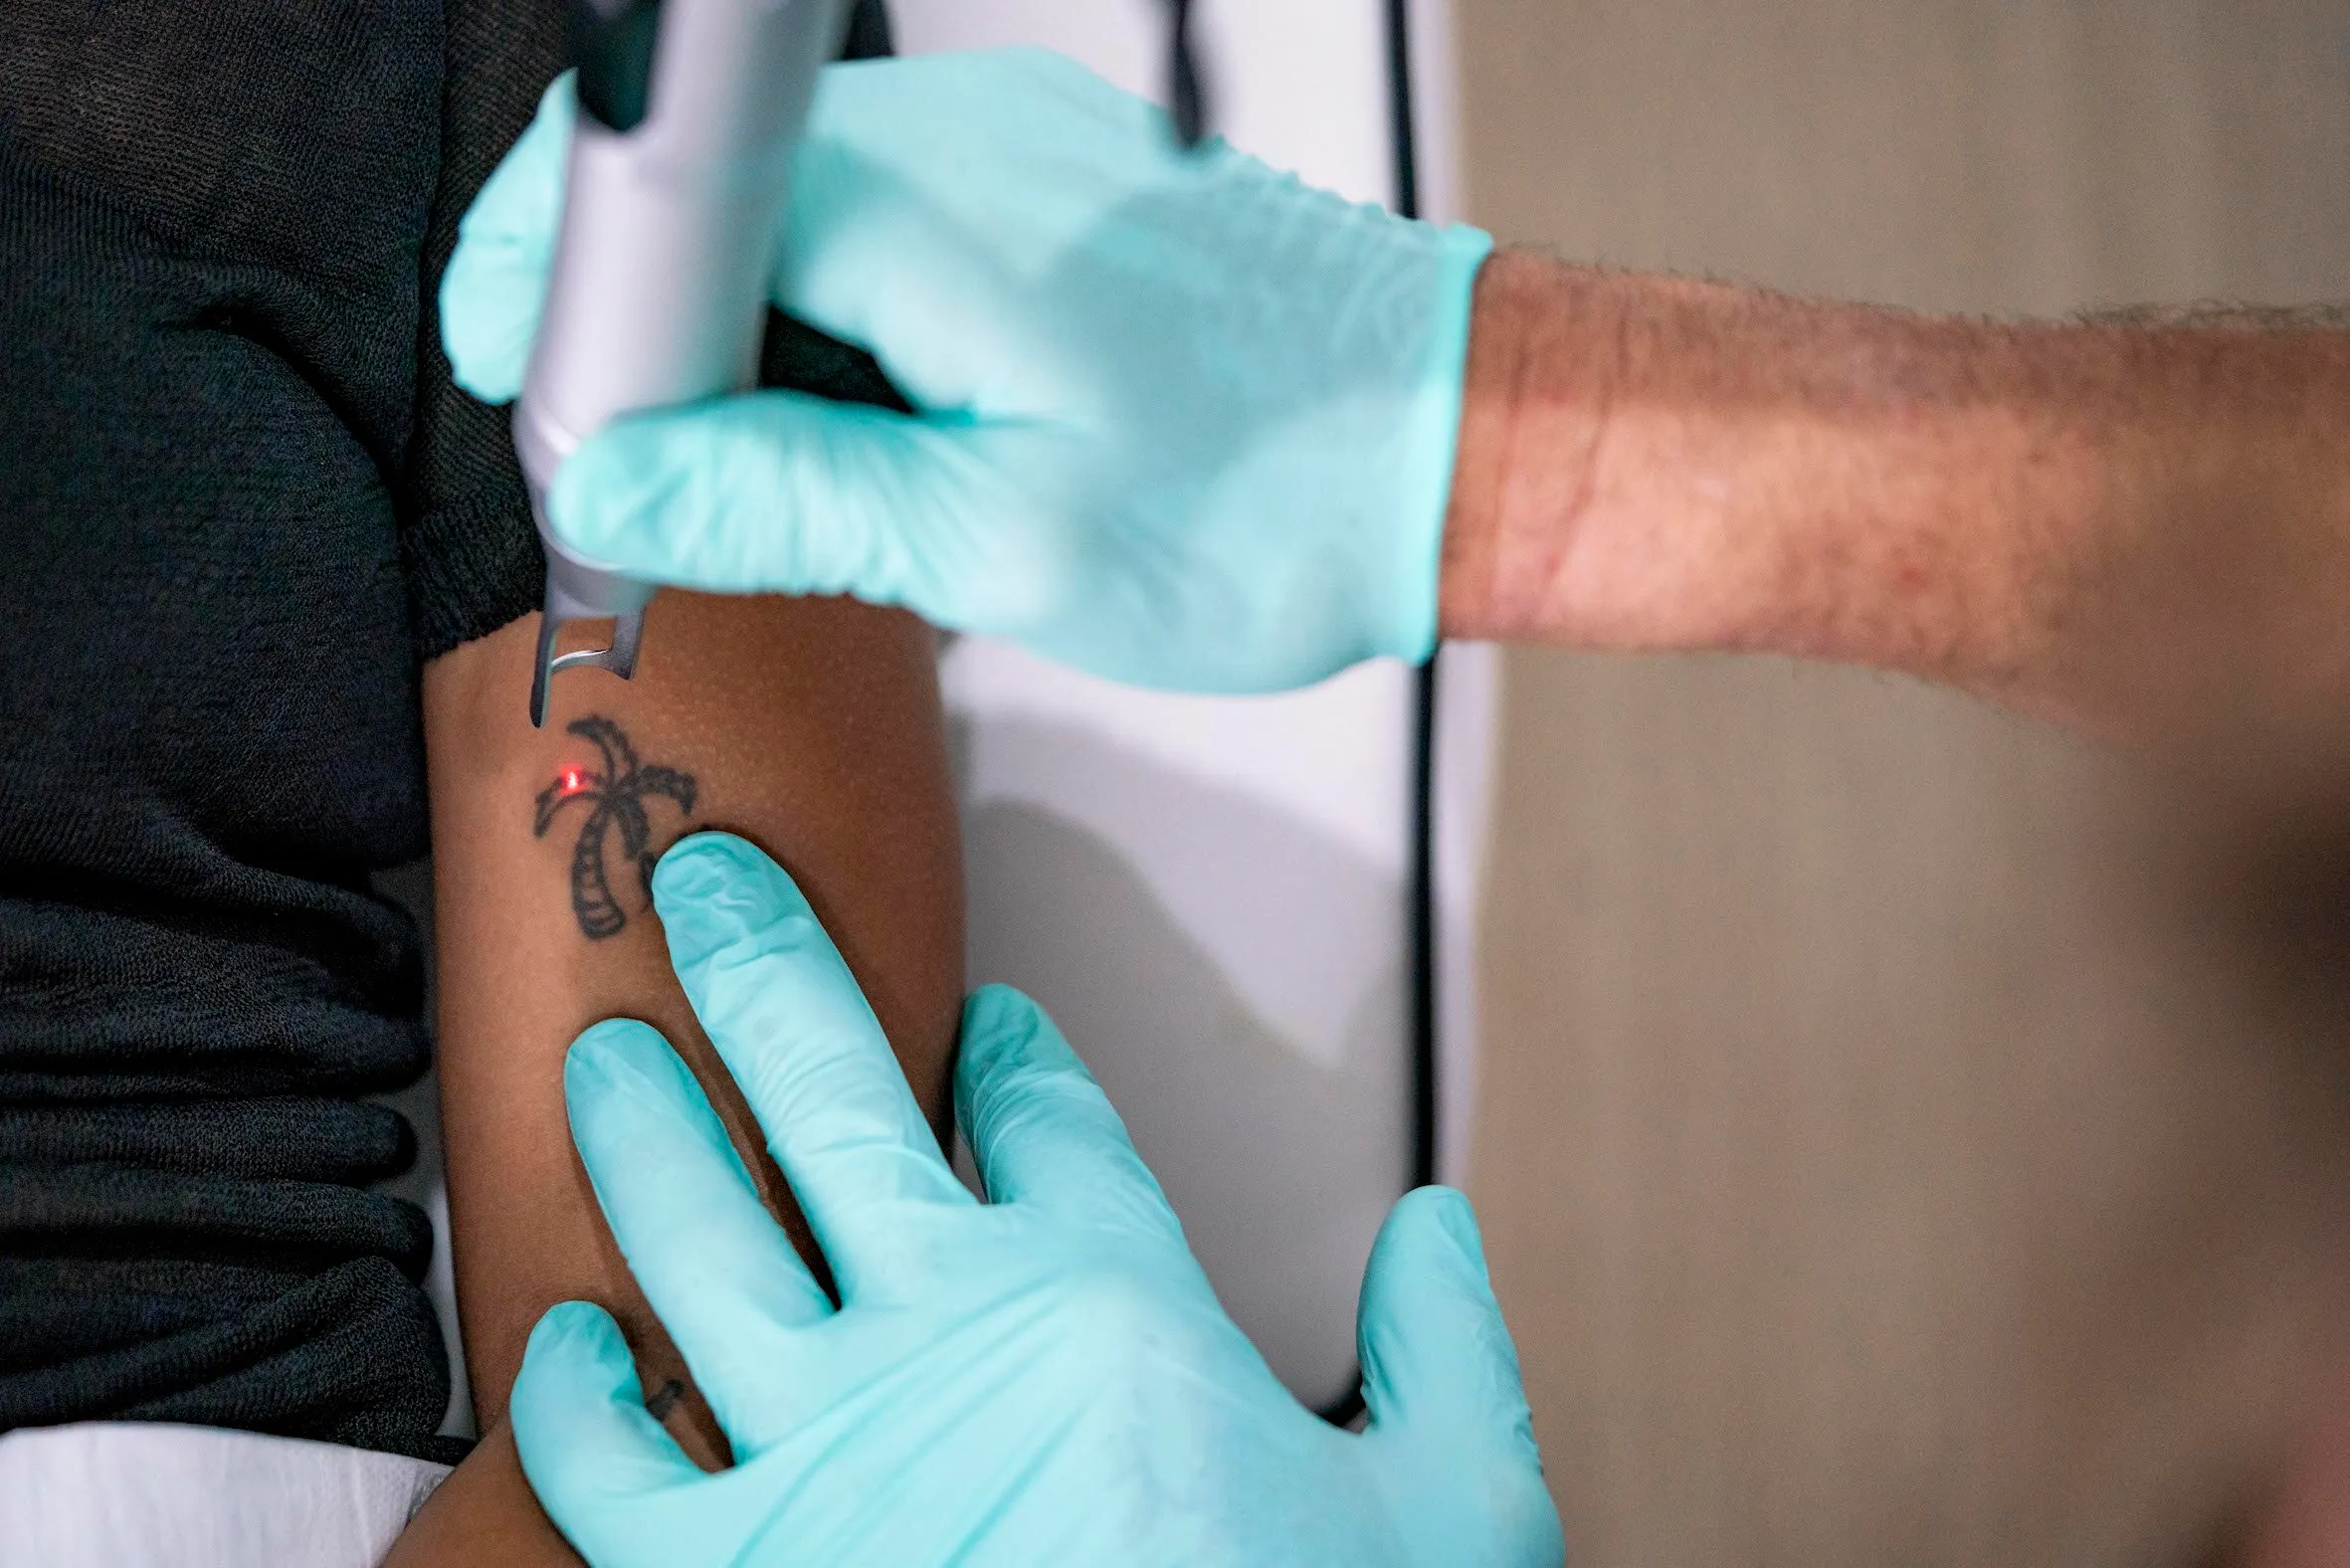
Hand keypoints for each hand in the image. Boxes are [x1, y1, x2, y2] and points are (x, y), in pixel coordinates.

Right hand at [443, 51, 1491, 692]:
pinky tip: (883, 426)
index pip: (653, 196)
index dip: (551, 294)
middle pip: (713, 194)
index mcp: (923, 207)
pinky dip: (842, 318)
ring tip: (777, 471)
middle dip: (646, 330)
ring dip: (750, 334)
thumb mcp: (995, 544)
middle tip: (646, 472)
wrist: (1453, 447)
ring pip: (797, 213)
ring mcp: (1014, 149)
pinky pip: (889, 223)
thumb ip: (781, 498)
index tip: (526, 393)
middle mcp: (964, 139)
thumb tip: (615, 482)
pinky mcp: (1054, 188)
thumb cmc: (1269, 503)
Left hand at [511, 831, 1561, 1566]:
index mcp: (1120, 1304)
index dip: (1011, 1050)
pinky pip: (621, 1472)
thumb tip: (1439, 1231)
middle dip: (761, 964)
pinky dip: (583, 1404)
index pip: (1048, 1116)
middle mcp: (957, 1339)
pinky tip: (574, 1341)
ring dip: (644, 1126)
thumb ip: (1450, 1355)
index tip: (981, 1019)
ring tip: (606, 1050)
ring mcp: (832, 1455)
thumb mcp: (1456, 1513)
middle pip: (834, 1096)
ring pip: (698, 1235)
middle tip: (707, 881)